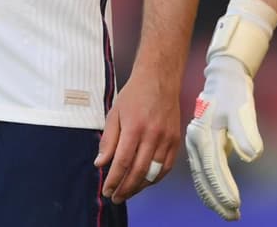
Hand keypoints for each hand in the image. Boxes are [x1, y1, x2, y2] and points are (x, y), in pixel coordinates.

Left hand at [94, 66, 179, 203]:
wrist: (159, 79)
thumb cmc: (134, 95)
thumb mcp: (114, 113)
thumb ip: (108, 140)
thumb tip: (101, 164)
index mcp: (134, 128)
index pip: (122, 162)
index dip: (114, 180)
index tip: (106, 189)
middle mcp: (152, 135)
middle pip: (138, 171)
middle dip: (125, 188)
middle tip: (116, 197)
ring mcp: (166, 139)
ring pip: (154, 172)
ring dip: (140, 186)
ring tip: (128, 192)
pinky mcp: (176, 140)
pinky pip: (167, 167)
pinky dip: (156, 179)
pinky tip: (145, 182)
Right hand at [184, 55, 260, 220]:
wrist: (222, 80)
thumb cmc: (234, 94)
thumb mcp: (242, 110)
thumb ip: (246, 132)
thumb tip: (252, 156)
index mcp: (204, 134)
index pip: (214, 168)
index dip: (224, 188)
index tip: (235, 205)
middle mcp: (196, 142)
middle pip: (204, 177)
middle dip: (218, 199)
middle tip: (232, 216)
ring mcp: (196, 145)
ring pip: (201, 177)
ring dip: (213, 197)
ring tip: (228, 213)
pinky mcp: (201, 146)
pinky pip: (202, 172)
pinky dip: (209, 187)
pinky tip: (217, 198)